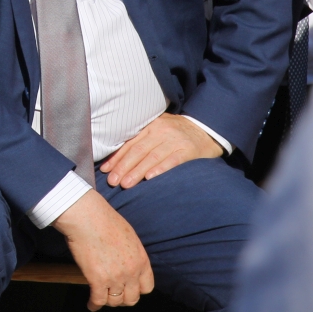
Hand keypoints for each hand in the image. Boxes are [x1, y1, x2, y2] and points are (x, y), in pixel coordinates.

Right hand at [53, 190, 153, 307]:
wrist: (86, 217)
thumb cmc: (104, 220)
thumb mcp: (128, 236)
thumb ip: (132, 253)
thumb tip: (127, 262)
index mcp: (141, 260)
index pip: (147, 287)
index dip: (137, 290)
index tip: (129, 288)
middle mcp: (131, 272)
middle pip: (132, 298)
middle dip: (123, 297)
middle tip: (114, 293)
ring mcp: (115, 277)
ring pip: (115, 301)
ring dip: (108, 300)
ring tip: (101, 296)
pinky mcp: (97, 280)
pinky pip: (98, 300)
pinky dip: (94, 304)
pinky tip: (91, 304)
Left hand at [99, 114, 222, 189]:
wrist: (206, 128)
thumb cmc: (177, 133)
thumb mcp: (158, 129)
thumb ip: (141, 140)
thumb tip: (118, 157)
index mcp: (150, 127)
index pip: (129, 144)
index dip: (116, 158)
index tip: (105, 170)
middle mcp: (161, 131)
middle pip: (138, 151)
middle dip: (123, 167)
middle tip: (112, 181)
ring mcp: (175, 140)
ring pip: (152, 157)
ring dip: (137, 172)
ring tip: (126, 184)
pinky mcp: (188, 150)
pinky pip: (172, 160)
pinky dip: (160, 169)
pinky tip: (150, 178)